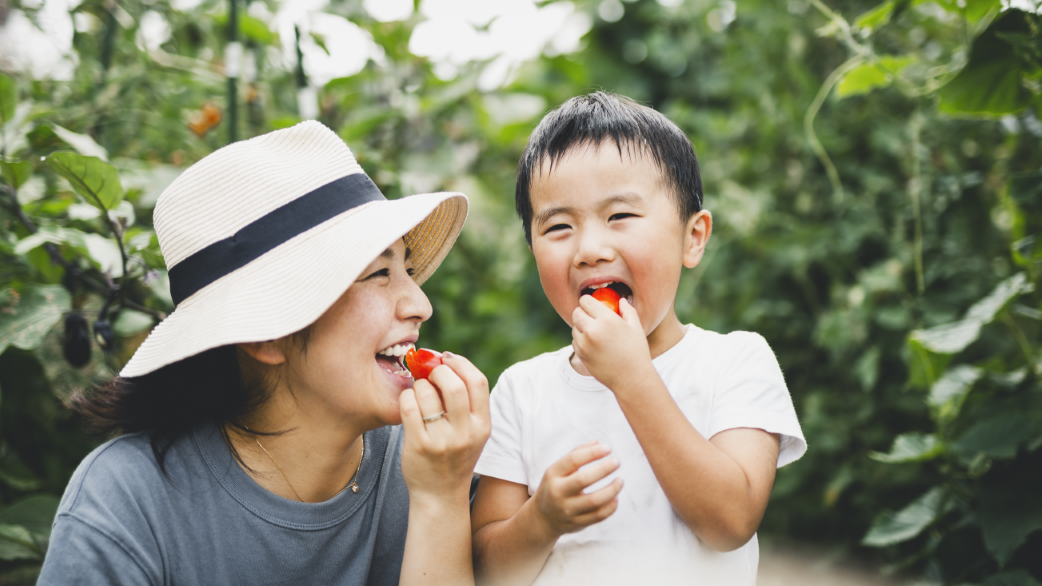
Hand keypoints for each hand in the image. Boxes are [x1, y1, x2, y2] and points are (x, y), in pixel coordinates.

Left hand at [399, 352, 490, 506]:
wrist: (440, 496)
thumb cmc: (454, 457)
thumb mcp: (473, 433)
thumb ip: (467, 403)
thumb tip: (445, 360)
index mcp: (483, 426)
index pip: (478, 382)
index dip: (461, 363)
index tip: (447, 358)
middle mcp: (465, 433)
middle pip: (453, 385)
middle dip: (437, 370)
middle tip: (429, 372)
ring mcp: (441, 441)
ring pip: (426, 393)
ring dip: (419, 384)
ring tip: (418, 391)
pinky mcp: (418, 445)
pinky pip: (408, 406)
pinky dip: (406, 397)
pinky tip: (409, 403)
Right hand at [531, 441, 622, 538]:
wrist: (542, 518)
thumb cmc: (555, 487)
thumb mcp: (558, 470)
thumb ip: (576, 455)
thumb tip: (597, 442)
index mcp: (552, 475)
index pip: (572, 460)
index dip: (592, 453)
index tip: (608, 448)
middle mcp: (558, 492)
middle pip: (583, 479)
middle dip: (603, 469)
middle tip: (617, 462)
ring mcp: (567, 510)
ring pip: (594, 500)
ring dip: (611, 490)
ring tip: (620, 481)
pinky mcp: (577, 524)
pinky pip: (598, 516)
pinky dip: (610, 507)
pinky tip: (616, 497)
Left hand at [571, 296, 653, 391]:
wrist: (631, 379)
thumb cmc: (637, 352)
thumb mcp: (636, 327)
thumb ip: (627, 309)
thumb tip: (621, 300)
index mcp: (606, 320)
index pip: (585, 301)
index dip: (588, 301)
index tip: (593, 304)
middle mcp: (592, 330)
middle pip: (576, 312)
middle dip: (583, 312)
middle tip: (592, 317)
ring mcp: (584, 344)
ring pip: (574, 327)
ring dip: (582, 326)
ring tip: (596, 332)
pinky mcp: (581, 355)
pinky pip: (575, 341)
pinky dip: (581, 340)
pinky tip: (594, 344)